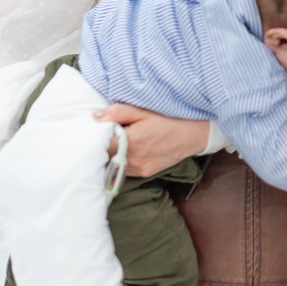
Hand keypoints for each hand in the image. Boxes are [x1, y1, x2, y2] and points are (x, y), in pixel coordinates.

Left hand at [93, 104, 208, 176]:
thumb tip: (95, 116)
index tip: (93, 131)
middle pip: (104, 156)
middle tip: (102, 136)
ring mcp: (138, 169)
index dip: (93, 137)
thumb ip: (119, 112)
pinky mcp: (144, 174)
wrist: (193, 136)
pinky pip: (124, 169)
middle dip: (101, 146)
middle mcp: (132, 159)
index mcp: (130, 141)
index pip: (99, 144)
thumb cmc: (169, 120)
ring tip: (116, 143)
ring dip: (111, 155)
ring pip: (113, 164)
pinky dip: (122, 161)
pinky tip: (129, 151)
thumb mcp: (144, 111)